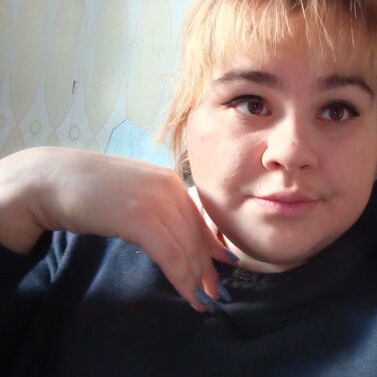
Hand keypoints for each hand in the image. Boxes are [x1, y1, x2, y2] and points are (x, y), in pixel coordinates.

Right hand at [0, 147, 235, 311]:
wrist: (51, 179)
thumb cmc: (88, 189)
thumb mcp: (134, 195)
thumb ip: (159, 209)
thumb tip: (178, 235)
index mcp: (170, 181)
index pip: (199, 220)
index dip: (211, 249)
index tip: (221, 270)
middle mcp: (170, 187)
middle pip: (196, 236)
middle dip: (207, 269)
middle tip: (214, 294)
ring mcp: (156, 200)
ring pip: (186, 248)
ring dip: (197, 279)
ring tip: (202, 301)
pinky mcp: (140, 217)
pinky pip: (170, 254)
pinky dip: (181, 278)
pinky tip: (188, 294)